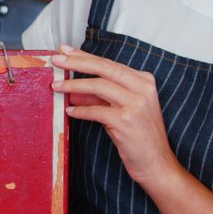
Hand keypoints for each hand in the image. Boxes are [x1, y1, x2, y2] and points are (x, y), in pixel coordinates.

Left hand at [49, 44, 180, 186]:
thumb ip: (101, 96)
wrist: (156, 163)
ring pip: (98, 86)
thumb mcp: (123, 109)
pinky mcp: (126, 121)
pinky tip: (70, 111)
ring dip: (73, 86)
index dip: (85, 56)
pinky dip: (80, 111)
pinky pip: (96, 111)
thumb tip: (73, 87)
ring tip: (56, 87)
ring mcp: (136, 104)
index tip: (65, 50)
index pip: (109, 63)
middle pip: (103, 68)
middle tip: (56, 60)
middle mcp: (142, 89)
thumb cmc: (139, 136)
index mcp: (144, 81)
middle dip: (76, 63)